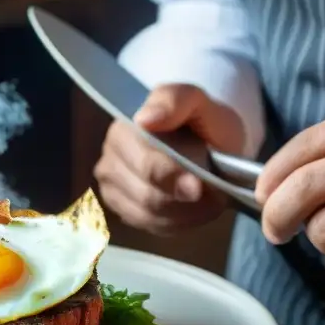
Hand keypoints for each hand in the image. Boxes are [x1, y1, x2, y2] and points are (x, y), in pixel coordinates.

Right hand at [94, 83, 246, 235]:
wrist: (206, 143)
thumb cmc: (205, 124)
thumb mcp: (203, 105)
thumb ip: (177, 101)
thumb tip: (144, 118)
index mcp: (126, 126)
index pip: (145, 164)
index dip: (173, 178)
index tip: (198, 187)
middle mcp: (111, 154)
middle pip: (146, 194)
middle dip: (184, 199)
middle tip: (214, 196)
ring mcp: (111, 182)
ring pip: (147, 213)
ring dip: (183, 212)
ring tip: (207, 201)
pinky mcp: (118, 205)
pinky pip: (146, 224)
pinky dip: (174, 222)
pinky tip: (190, 208)